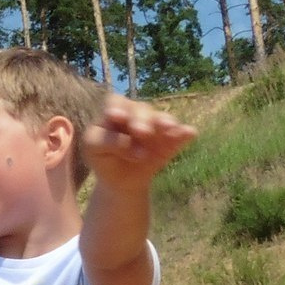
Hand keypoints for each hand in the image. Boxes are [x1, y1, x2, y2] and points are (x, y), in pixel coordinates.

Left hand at [81, 95, 195, 189]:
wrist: (120, 181)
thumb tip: (130, 142)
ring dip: (165, 121)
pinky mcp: (170, 141)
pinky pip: (180, 135)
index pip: (116, 103)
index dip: (118, 108)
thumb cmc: (104, 159)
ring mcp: (156, 127)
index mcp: (114, 113)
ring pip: (162, 118)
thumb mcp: (94, 150)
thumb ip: (107, 142)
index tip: (117, 117)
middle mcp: (137, 115)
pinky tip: (190, 133)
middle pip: (141, 109)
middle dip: (142, 119)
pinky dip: (184, 133)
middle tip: (142, 132)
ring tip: (169, 128)